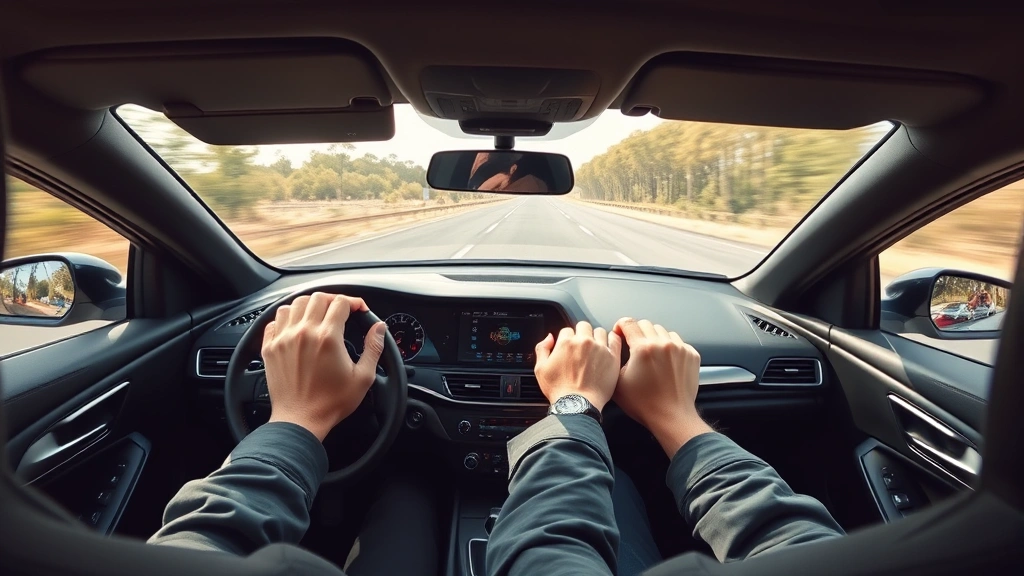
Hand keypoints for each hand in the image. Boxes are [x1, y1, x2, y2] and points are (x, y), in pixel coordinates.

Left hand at [261, 292, 386, 440]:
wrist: (300, 420)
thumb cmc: (331, 403)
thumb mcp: (363, 377)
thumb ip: (373, 348)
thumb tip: (379, 328)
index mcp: (328, 337)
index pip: (341, 302)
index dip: (354, 302)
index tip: (359, 309)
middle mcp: (304, 333)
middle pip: (317, 297)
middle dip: (333, 300)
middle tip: (341, 310)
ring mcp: (284, 339)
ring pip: (294, 304)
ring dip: (309, 305)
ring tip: (318, 315)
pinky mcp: (270, 348)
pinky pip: (274, 320)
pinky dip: (286, 318)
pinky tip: (295, 326)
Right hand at [534, 321, 621, 411]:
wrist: (578, 404)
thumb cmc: (560, 390)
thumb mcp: (540, 369)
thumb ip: (542, 349)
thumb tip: (549, 338)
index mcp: (566, 342)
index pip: (567, 330)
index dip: (567, 338)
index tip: (570, 347)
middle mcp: (584, 342)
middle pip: (584, 326)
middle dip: (582, 333)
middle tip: (581, 347)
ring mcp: (600, 348)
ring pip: (600, 331)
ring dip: (596, 337)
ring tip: (595, 348)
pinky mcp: (612, 357)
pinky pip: (615, 339)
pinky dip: (612, 339)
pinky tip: (609, 346)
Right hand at [613, 318, 712, 456]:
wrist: (672, 417)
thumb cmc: (644, 404)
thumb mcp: (618, 382)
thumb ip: (614, 358)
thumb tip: (614, 344)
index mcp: (643, 349)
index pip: (629, 323)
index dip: (620, 326)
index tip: (620, 332)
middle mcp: (663, 344)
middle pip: (646, 324)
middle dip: (637, 332)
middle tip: (634, 346)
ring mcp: (679, 348)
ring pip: (662, 331)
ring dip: (654, 338)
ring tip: (651, 355)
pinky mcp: (691, 355)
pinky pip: (677, 341)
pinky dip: (669, 347)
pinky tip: (665, 361)